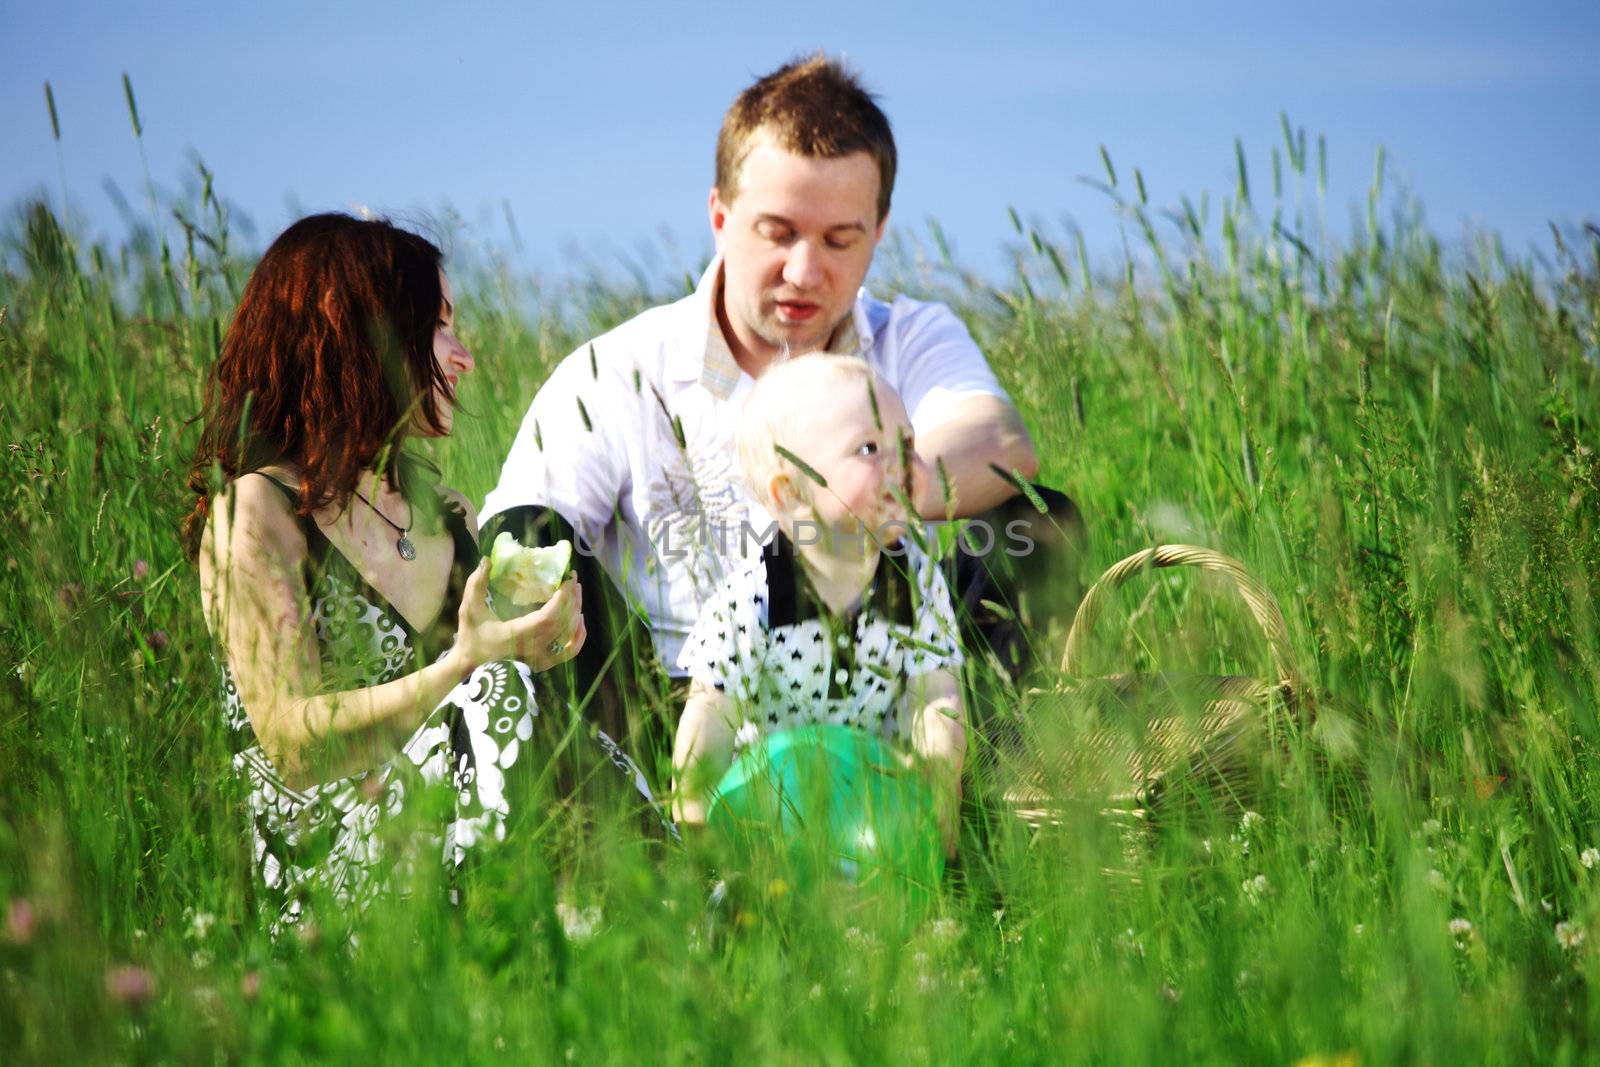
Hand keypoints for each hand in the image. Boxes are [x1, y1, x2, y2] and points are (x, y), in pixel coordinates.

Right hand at [454, 560, 586, 672]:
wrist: (471, 669)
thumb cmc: (471, 639)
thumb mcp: (469, 610)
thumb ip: (477, 584)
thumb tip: (486, 560)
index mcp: (519, 635)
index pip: (550, 616)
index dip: (562, 597)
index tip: (567, 578)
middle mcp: (535, 649)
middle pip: (563, 622)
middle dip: (571, 598)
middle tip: (572, 579)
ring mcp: (542, 659)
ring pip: (569, 634)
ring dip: (575, 611)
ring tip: (576, 592)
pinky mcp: (544, 664)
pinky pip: (569, 652)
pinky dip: (579, 637)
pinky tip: (580, 621)